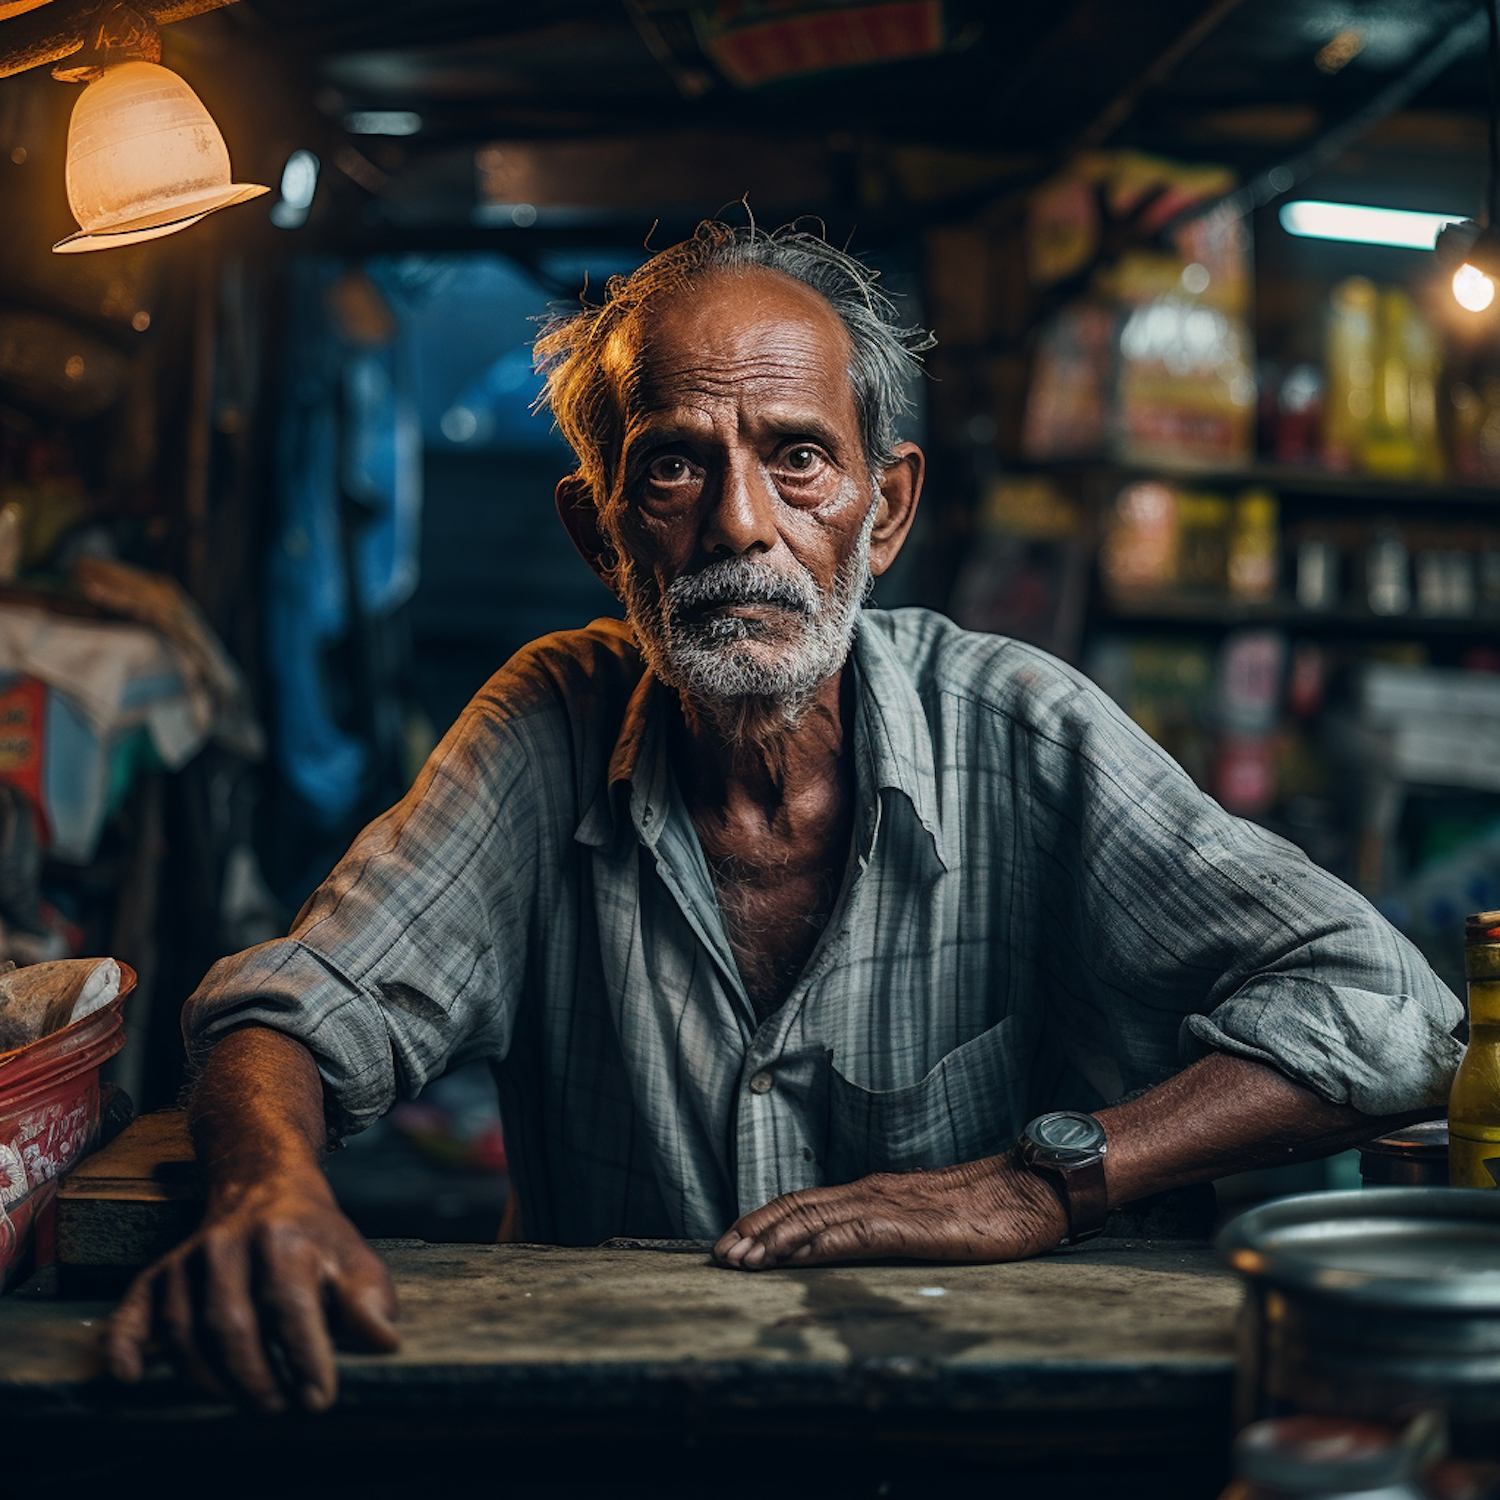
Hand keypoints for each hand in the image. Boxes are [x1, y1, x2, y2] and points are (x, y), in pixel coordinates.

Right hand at [104, 1168, 399, 1411]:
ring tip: (249, 1399)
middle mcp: (229, 1244)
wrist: (265, 1186)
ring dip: (212, 1379)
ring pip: (185, 1330)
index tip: (319, 1399)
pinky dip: (125, 1346)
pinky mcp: (159, 1272)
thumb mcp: (353, 1257)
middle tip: (279, 1407)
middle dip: (256, 1378)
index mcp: (284, 1238)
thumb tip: (386, 1343)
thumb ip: (369, 1301)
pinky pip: (133, 1312)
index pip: (290, 1306)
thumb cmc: (315, 1236)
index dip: (304, 1357)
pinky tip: (132, 1377)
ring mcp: (189, 1258)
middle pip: (232, 1325)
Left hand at [713, 1151, 1068, 1270]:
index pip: (806, 1202)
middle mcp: (875, 1192)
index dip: (764, 1221)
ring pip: (818, 1218)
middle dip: (754, 1232)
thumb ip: (893, 1228)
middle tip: (718, 1256)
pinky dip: (818, 1244)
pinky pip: (856, 1234)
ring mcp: (893, 1206)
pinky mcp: (915, 1225)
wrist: (1037, 1188)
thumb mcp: (929, 1220)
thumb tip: (857, 1246)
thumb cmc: (991, 1209)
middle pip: (799, 1207)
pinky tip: (795, 1257)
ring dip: (774, 1240)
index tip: (731, 1242)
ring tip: (741, 1259)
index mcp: (876, 1192)